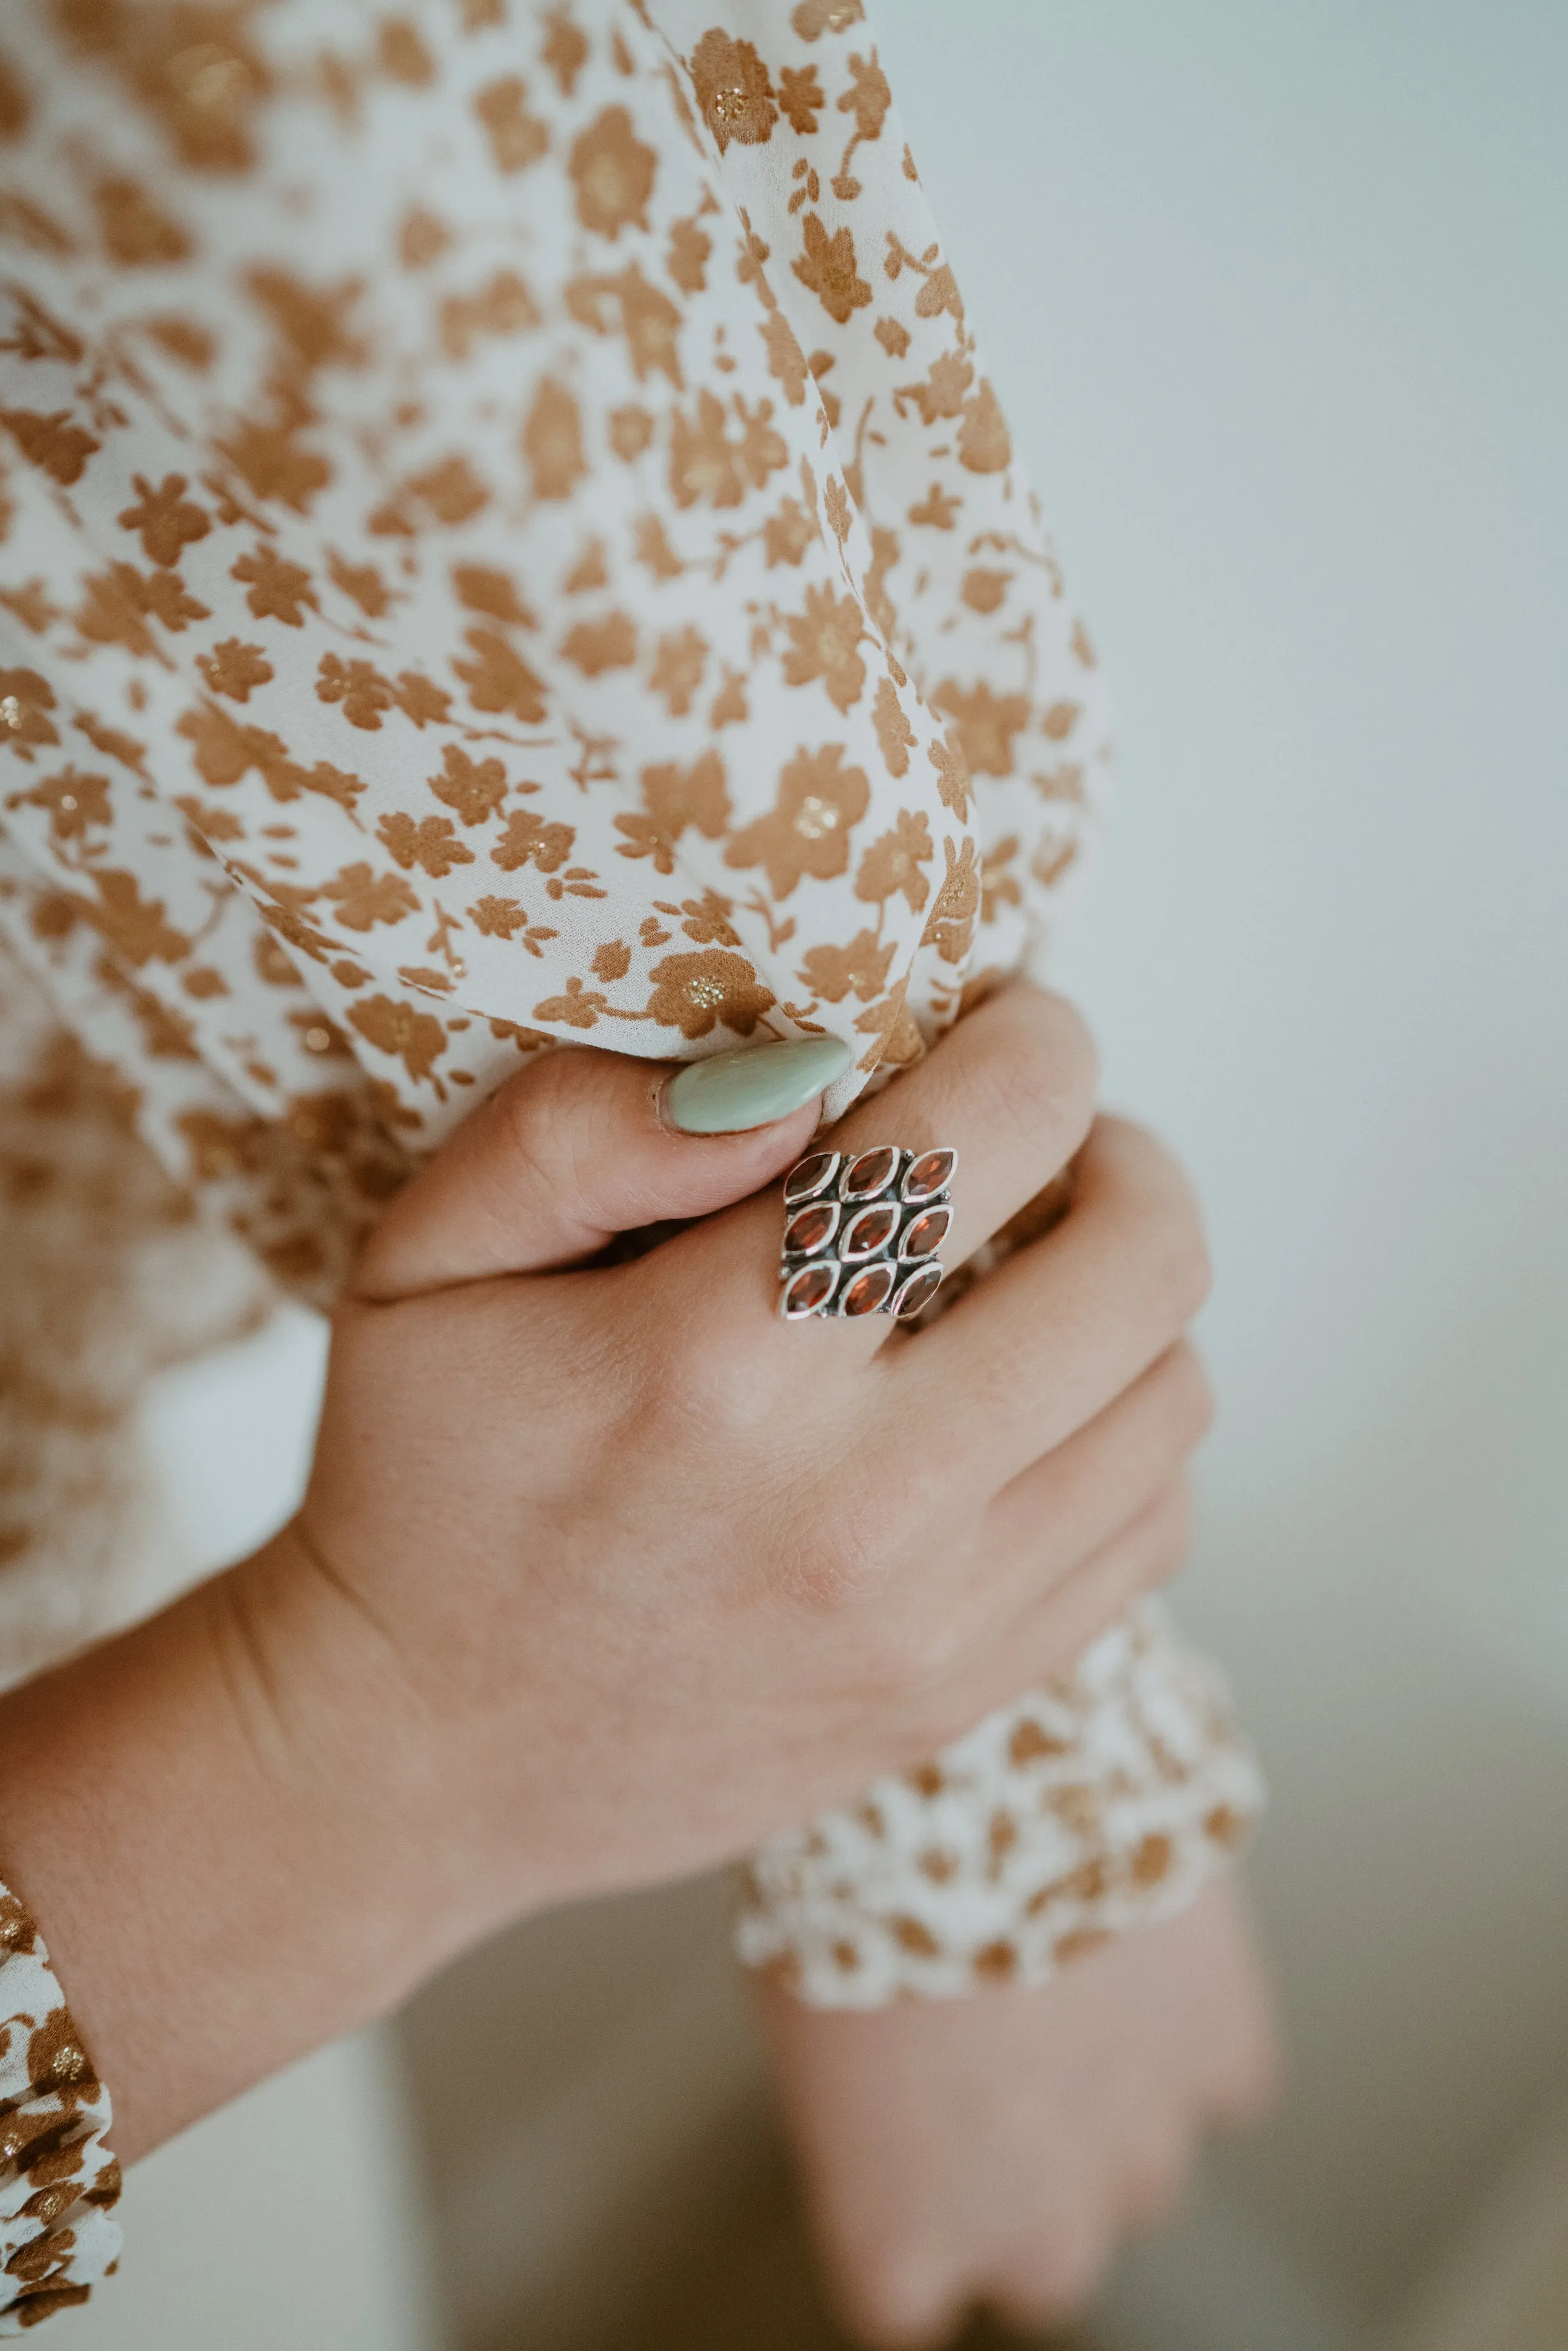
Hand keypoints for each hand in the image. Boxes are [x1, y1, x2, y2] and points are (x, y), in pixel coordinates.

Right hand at [0, 985, 1211, 2154]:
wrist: (421, 1758)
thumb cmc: (424, 1481)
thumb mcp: (422, 1258)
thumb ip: (575, 1130)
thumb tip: (793, 1082)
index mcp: (716, 1363)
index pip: (988, 1131)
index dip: (1036, 1041)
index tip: (1007, 1026)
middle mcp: (858, 1501)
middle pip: (1141, 1262)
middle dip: (1120, 1153)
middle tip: (1045, 1140)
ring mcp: (933, 1620)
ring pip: (1173, 1393)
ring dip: (1129, 1296)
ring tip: (1037, 1267)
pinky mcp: (965, 1695)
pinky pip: (1152, 1524)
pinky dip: (1122, 1434)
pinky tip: (1029, 1406)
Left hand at [759, 1875, 1280, 2346]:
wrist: (968, 1778)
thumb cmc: (849, 1881)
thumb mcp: (797, 2011)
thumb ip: (864, 2104)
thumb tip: (894, 2090)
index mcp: (902, 2241)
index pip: (908, 2305)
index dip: (906, 2216)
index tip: (904, 2154)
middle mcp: (1031, 2234)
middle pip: (1042, 2260)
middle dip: (1025, 2183)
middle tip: (993, 2065)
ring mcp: (1142, 2152)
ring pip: (1142, 2176)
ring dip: (1111, 2100)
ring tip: (1061, 1976)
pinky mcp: (1223, 2058)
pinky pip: (1219, 2075)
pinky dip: (1188, 2023)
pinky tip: (1132, 1942)